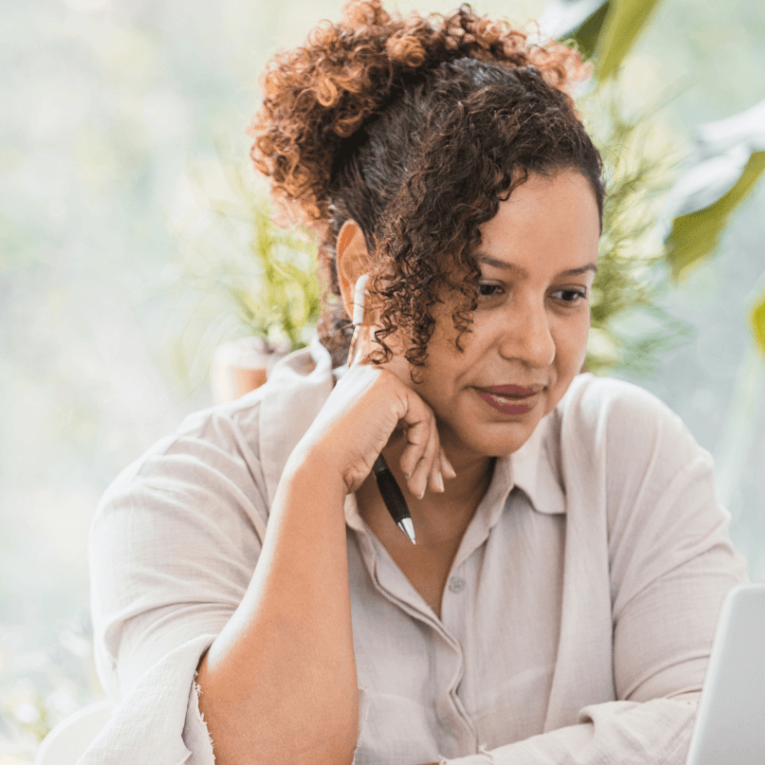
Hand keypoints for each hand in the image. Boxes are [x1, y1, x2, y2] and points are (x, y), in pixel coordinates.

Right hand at [292, 295, 453, 497]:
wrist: (322, 468)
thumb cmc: (340, 463)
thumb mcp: (370, 440)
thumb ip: (396, 427)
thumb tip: (428, 440)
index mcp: (361, 378)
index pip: (370, 338)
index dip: (367, 303)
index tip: (366, 275)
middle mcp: (368, 370)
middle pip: (419, 405)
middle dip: (434, 451)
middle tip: (442, 483)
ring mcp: (380, 376)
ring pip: (427, 419)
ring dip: (430, 460)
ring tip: (427, 489)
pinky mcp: (390, 389)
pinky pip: (425, 422)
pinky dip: (423, 453)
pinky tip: (409, 473)